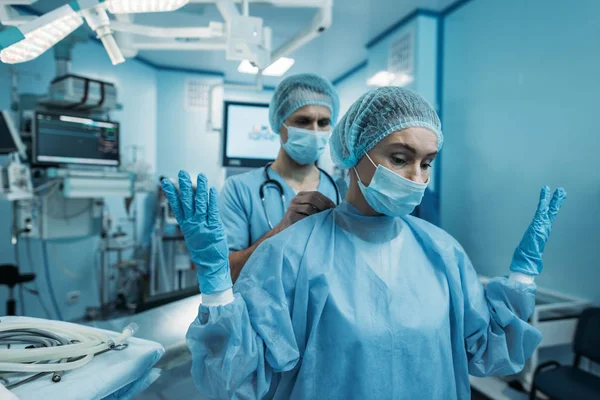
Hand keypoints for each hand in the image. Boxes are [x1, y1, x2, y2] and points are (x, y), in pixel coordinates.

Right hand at [161, 171, 231, 293]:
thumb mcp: (193, 233)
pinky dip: (212, 200)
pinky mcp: (214, 228)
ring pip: (200, 204)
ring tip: (200, 176)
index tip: (166, 182)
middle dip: (184, 187)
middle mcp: (192, 224)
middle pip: (187, 202)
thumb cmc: (203, 249)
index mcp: (185, 225)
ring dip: (200, 189)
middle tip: (182, 173)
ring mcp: (203, 226)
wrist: (211, 265)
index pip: (176, 206)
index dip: (171, 193)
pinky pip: (212, 212)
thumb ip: (192, 218)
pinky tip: (211, 190)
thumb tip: (192, 203)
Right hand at [276, 191, 335, 230]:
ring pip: (309, 207)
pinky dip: (311, 221)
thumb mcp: (308, 210)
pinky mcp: (290, 216)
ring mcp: (292, 207)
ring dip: (317, 215)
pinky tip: (314, 224)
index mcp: (301, 195)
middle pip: (312, 197)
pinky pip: (304, 217)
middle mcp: (295, 199)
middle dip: (323, 205)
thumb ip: (317, 205)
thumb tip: (334, 207)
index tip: (334, 207)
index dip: (326, 200)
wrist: (285, 231)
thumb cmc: (301, 220)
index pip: (316, 193)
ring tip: (322, 220)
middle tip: (330, 213)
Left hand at [510, 186, 566, 275]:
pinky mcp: (536, 228)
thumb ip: (531, 243)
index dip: (551, 207)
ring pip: (548, 211)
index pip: (548, 216)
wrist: (526, 262)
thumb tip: (528, 246)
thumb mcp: (529, 246)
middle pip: (551, 212)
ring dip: (552, 200)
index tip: (554, 198)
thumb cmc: (526, 256)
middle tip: (561, 190)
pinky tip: (544, 200)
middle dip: (556, 201)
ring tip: (558, 190)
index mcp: (541, 230)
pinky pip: (540, 215)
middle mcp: (543, 228)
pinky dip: (542, 207)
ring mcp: (541, 227)